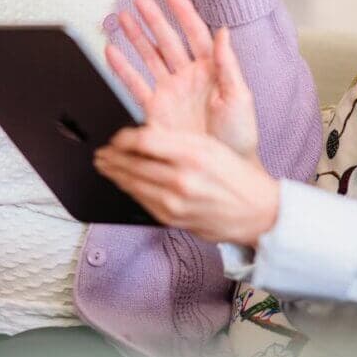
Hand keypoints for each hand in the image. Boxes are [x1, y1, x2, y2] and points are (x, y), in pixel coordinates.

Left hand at [95, 127, 279, 245]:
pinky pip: (142, 202)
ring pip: (133, 184)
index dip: (123, 138)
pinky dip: (129, 190)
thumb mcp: (210, 146)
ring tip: (104, 166)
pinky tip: (123, 183)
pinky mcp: (172, 220)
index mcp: (192, 154)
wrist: (256, 211)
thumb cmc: (236, 176)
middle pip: (133, 163)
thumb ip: (176, 141)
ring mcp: (175, 203)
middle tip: (100, 152)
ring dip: (114, 174)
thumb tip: (142, 138)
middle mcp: (181, 179)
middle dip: (111, 157)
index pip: (144, 141)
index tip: (116, 137)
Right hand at [99, 0, 276, 244]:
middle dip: (153, 19)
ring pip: (149, 56)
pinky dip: (122, 68)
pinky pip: (135, 84)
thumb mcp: (240, 97)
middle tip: (139, 0)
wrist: (226, 169)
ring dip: (136, 37)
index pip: (195, 33)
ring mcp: (170, 92)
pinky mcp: (155, 110)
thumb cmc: (240, 136)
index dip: (183, 12)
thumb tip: (224, 32)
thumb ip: (228, 65)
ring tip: (122, 17)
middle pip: (167, 40)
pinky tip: (111, 51)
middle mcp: (188, 77)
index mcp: (211, 69)